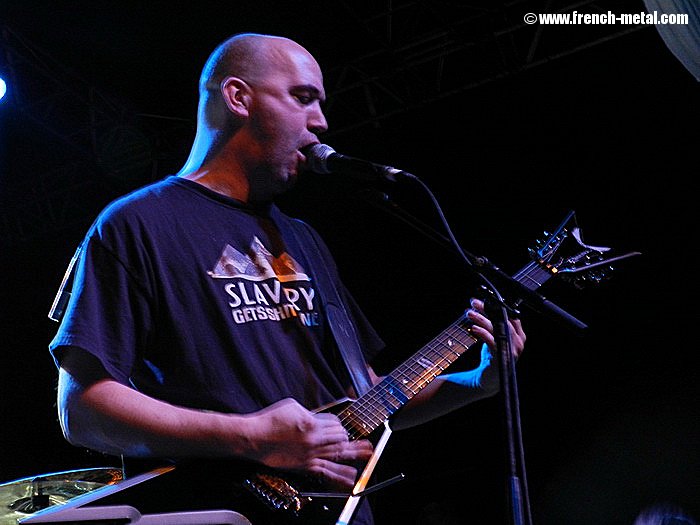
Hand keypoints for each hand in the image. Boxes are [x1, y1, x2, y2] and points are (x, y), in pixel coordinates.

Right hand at [245, 398, 372, 488]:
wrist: (254, 438)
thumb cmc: (270, 421)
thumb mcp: (292, 406)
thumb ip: (309, 411)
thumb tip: (317, 416)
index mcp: (312, 422)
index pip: (335, 423)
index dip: (338, 424)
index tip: (337, 426)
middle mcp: (314, 439)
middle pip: (340, 438)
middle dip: (347, 438)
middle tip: (356, 440)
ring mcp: (311, 454)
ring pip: (338, 453)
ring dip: (354, 453)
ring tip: (367, 453)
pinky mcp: (305, 466)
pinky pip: (326, 472)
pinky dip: (340, 475)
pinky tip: (351, 476)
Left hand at [466, 298, 525, 358]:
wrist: (490, 378)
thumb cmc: (492, 356)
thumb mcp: (495, 337)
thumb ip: (493, 324)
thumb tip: (480, 306)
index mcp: (519, 335)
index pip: (509, 315)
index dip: (496, 306)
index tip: (483, 300)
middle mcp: (518, 341)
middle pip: (503, 320)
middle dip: (487, 309)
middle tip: (474, 303)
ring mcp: (512, 349)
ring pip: (497, 328)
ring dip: (481, 319)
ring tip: (469, 313)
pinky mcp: (502, 356)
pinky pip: (492, 340)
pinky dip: (482, 332)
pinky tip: (473, 328)